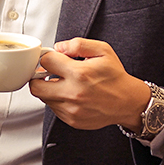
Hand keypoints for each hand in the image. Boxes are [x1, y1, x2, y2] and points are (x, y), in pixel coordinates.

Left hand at [28, 37, 150, 130]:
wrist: (128, 102)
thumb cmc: (116, 77)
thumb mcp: (103, 51)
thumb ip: (78, 44)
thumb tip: (59, 47)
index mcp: (79, 74)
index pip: (46, 62)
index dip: (48, 57)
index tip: (52, 59)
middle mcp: (73, 93)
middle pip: (35, 86)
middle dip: (38, 77)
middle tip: (48, 73)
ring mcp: (71, 109)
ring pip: (44, 98)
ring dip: (49, 89)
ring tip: (65, 84)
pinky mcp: (72, 120)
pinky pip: (54, 109)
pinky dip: (58, 101)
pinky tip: (71, 95)